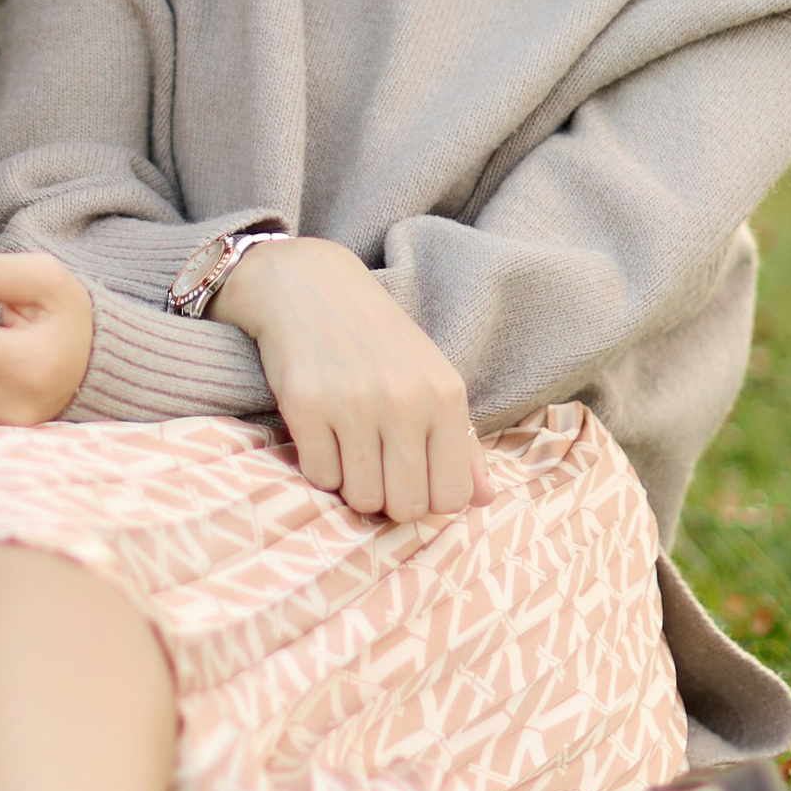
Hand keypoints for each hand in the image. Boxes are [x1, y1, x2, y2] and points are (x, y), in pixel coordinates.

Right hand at [209, 235, 488, 520]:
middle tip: (376, 467)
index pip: (451, 496)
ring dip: (352, 484)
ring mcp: (352, 403)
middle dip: (389, 499)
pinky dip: (320, 465)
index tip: (412, 477)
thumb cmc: (377, 339)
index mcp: (445, 395)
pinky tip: (322, 434)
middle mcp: (404, 400)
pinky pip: (319, 476)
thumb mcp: (432, 378)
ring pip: (361, 497)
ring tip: (349, 448)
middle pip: (405, 506)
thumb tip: (485, 499)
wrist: (309, 284)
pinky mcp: (305, 404)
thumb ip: (462, 443)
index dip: (429, 499)